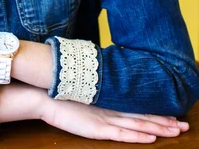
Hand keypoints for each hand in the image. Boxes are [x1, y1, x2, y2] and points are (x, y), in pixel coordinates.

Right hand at [42, 98, 188, 143]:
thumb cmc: (66, 94)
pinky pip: (121, 134)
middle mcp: (112, 107)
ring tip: (176, 131)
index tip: (175, 113)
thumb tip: (110, 92)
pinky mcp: (98, 128)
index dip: (158, 111)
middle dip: (166, 121)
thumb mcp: (88, 93)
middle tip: (185, 125)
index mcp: (111, 99)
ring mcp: (106, 118)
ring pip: (138, 124)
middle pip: (144, 115)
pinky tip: (150, 139)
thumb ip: (101, 95)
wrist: (47, 96)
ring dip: (158, 129)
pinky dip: (137, 137)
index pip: (140, 106)